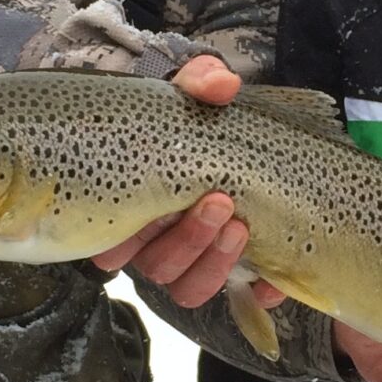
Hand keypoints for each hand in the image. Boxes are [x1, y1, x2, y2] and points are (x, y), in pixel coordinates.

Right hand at [89, 55, 284, 310]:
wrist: (257, 145)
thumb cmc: (202, 124)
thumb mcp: (196, 98)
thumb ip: (199, 83)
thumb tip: (222, 84)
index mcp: (134, 210)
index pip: (108, 247)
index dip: (121, 241)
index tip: (154, 206)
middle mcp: (157, 245)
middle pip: (155, 268)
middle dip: (187, 240)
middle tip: (219, 200)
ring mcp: (196, 264)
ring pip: (189, 289)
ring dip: (214, 262)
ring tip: (240, 224)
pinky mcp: (239, 276)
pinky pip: (244, 299)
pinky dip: (259, 288)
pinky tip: (272, 274)